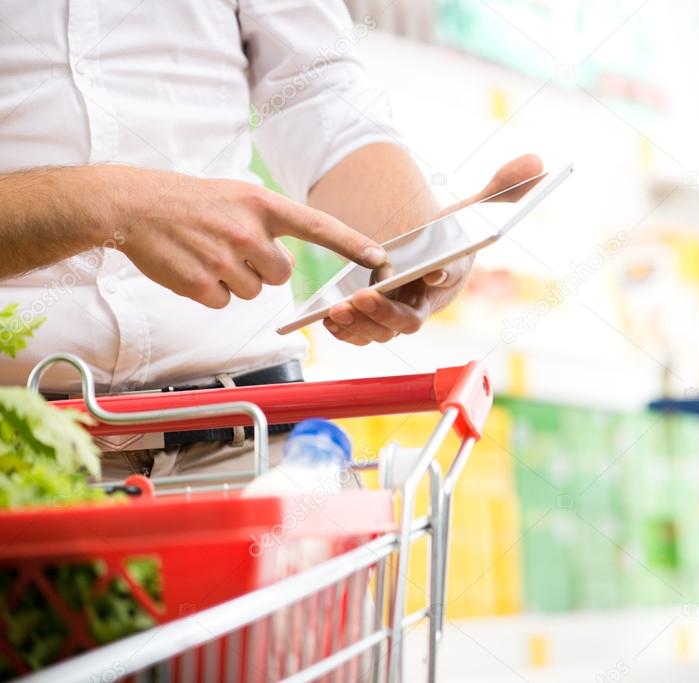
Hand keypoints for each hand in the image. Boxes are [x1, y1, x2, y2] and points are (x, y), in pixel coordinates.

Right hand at [105, 166, 386, 307]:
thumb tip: (285, 265)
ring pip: (255, 292)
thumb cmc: (191, 202)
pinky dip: (211, 291)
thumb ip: (269, 225)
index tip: (381, 258)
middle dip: (262, 268)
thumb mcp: (237, 196)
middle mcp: (248, 231)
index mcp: (261, 204)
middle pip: (282, 275)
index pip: (318, 226)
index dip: (352, 244)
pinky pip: (225, 302)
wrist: (134, 206)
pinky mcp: (202, 284)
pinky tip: (192, 267)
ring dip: (236, 280)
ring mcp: (225, 259)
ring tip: (207, 253)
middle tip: (231, 248)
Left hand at [324, 154, 543, 344]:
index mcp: (451, 277)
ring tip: (338, 310)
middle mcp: (426, 303)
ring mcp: (399, 316)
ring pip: (380, 332)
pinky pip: (360, 335)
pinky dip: (345, 332)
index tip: (433, 268)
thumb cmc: (451, 236)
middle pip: (409, 320)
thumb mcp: (473, 208)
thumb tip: (539, 161)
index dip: (443, 274)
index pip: (450, 277)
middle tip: (363, 297)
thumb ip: (503, 187)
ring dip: (359, 326)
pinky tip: (328, 319)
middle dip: (386, 312)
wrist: (427, 257)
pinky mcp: (376, 321)